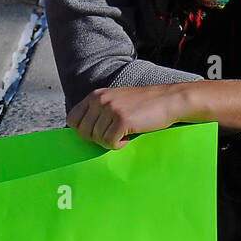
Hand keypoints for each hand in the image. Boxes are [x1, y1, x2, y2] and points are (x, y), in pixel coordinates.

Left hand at [67, 84, 192, 149]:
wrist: (169, 100)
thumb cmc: (142, 105)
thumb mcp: (115, 101)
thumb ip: (98, 111)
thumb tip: (81, 134)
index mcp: (95, 95)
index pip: (72, 119)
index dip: (83, 131)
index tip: (98, 133)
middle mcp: (100, 100)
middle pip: (83, 132)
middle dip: (97, 139)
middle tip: (114, 135)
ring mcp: (110, 109)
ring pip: (97, 139)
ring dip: (111, 141)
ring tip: (124, 133)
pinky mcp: (122, 120)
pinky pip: (110, 142)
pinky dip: (119, 145)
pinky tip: (129, 137)